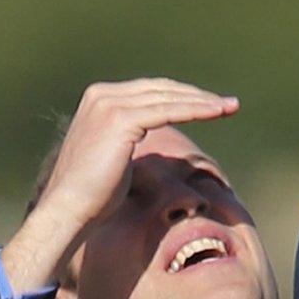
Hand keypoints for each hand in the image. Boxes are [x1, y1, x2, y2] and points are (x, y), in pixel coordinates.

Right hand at [2, 78, 237, 290]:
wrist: (69, 209)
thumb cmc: (91, 198)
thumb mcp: (113, 162)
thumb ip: (129, 146)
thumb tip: (149, 155)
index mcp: (99, 100)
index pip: (149, 93)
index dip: (181, 97)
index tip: (208, 106)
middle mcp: (103, 95)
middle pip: (161, 89)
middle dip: (197, 95)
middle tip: (227, 104)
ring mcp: (110, 104)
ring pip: (168, 97)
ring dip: (203, 101)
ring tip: (230, 108)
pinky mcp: (121, 119)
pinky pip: (168, 111)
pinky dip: (195, 110)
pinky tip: (216, 113)